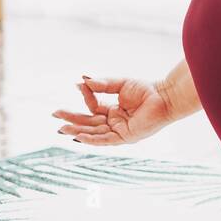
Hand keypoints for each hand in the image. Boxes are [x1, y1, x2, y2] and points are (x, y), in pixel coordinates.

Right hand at [52, 75, 173, 145]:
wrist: (165, 97)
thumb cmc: (147, 90)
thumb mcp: (120, 84)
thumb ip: (101, 84)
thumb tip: (82, 81)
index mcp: (114, 111)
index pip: (93, 108)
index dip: (86, 98)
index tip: (80, 86)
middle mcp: (115, 123)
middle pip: (89, 123)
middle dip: (72, 120)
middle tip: (55, 115)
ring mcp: (119, 131)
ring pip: (94, 133)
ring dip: (78, 131)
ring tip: (61, 128)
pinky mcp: (125, 137)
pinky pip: (105, 140)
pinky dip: (92, 139)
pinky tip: (79, 136)